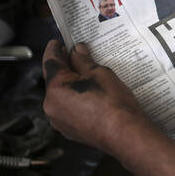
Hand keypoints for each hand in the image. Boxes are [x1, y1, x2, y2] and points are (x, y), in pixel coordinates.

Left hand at [42, 40, 148, 154]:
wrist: (124, 133)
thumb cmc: (113, 102)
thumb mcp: (99, 73)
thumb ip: (83, 60)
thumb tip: (76, 50)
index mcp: (56, 88)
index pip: (50, 62)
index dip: (53, 50)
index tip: (56, 42)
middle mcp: (51, 105)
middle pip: (53, 80)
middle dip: (63, 67)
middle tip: (73, 54)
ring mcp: (58, 120)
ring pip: (60, 95)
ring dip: (68, 84)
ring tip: (83, 75)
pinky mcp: (67, 130)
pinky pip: (66, 108)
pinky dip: (72, 99)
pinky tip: (87, 94)